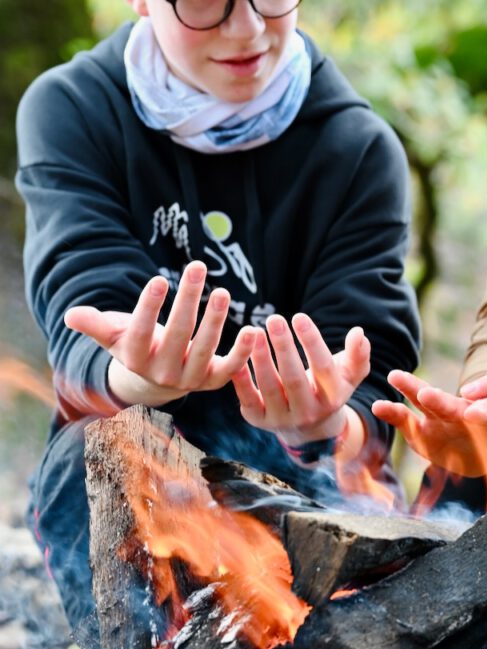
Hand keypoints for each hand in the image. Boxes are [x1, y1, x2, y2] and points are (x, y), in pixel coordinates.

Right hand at [64, 261, 256, 407]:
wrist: (154, 381)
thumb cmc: (134, 345)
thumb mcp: (113, 335)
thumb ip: (95, 325)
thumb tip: (71, 316)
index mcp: (136, 358)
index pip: (141, 332)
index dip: (149, 308)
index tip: (158, 279)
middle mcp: (163, 373)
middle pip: (178, 334)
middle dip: (188, 300)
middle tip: (197, 266)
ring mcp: (190, 379)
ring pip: (204, 348)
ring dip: (216, 320)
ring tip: (223, 291)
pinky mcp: (213, 382)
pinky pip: (230, 368)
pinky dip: (242, 352)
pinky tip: (252, 330)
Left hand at [232, 312, 369, 448]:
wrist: (309, 428)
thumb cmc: (329, 389)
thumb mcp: (349, 376)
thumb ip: (358, 355)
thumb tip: (359, 332)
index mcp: (332, 398)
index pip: (323, 368)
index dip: (312, 342)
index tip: (300, 317)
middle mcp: (308, 412)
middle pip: (295, 378)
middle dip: (284, 347)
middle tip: (274, 319)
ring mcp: (282, 418)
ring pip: (270, 388)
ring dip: (261, 358)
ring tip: (254, 332)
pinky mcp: (260, 421)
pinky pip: (248, 400)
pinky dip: (241, 380)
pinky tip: (237, 358)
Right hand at [372, 371, 486, 486]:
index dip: (483, 412)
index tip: (474, 412)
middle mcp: (466, 411)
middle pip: (453, 403)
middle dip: (441, 400)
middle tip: (428, 393)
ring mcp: (442, 419)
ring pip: (426, 402)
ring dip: (412, 389)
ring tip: (395, 376)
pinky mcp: (424, 431)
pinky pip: (407, 421)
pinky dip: (393, 413)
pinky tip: (378, 406)